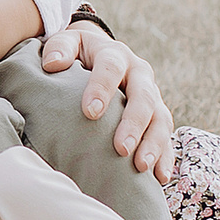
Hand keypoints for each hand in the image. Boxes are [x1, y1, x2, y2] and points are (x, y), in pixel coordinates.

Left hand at [42, 23, 177, 182]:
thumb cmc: (78, 53)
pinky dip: (165, 156)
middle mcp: (139, 74)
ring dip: (153, 144)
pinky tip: (159, 177)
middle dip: (133, 124)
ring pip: (160, 119)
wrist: (99, 55)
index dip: (102, 88)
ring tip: (141, 166)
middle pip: (143, 97)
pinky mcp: (158, 115)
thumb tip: (53, 64)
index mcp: (115, 55)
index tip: (90, 113)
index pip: (111, 68)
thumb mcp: (68, 42)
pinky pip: (166, 136)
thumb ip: (59, 48)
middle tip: (121, 148)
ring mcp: (152, 95)